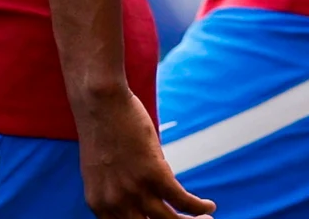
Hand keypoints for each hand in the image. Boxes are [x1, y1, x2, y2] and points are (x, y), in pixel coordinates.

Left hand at [75, 85, 215, 217]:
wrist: (99, 101)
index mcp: (99, 206)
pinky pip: (183, 201)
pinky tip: (208, 206)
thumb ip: (118, 191)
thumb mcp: (103, 171)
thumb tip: (143, 199)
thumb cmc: (101, 131)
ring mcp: (134, 190)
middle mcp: (115, 204)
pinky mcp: (153, 173)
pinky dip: (199, 207)